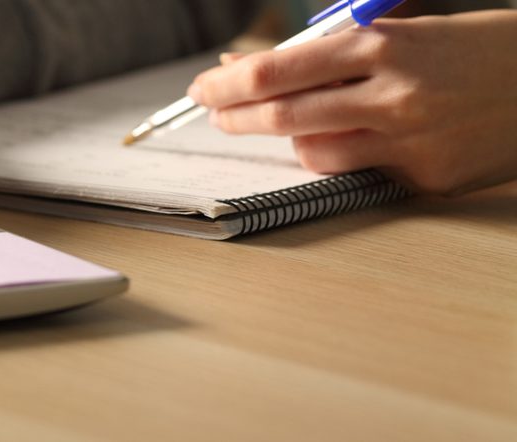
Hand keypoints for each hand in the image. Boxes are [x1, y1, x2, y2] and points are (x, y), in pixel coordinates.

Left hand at [189, 10, 516, 194]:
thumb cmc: (477, 48)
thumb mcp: (408, 29)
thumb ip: (338, 50)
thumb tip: (261, 65)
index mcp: (383, 45)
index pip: (279, 70)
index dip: (230, 83)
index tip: (205, 86)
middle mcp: (392, 94)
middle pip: (283, 115)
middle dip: (237, 115)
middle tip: (217, 113)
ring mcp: (410, 140)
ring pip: (312, 152)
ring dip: (286, 140)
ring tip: (279, 124)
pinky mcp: (427, 176)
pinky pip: (358, 173)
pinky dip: (339, 157)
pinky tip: (340, 140)